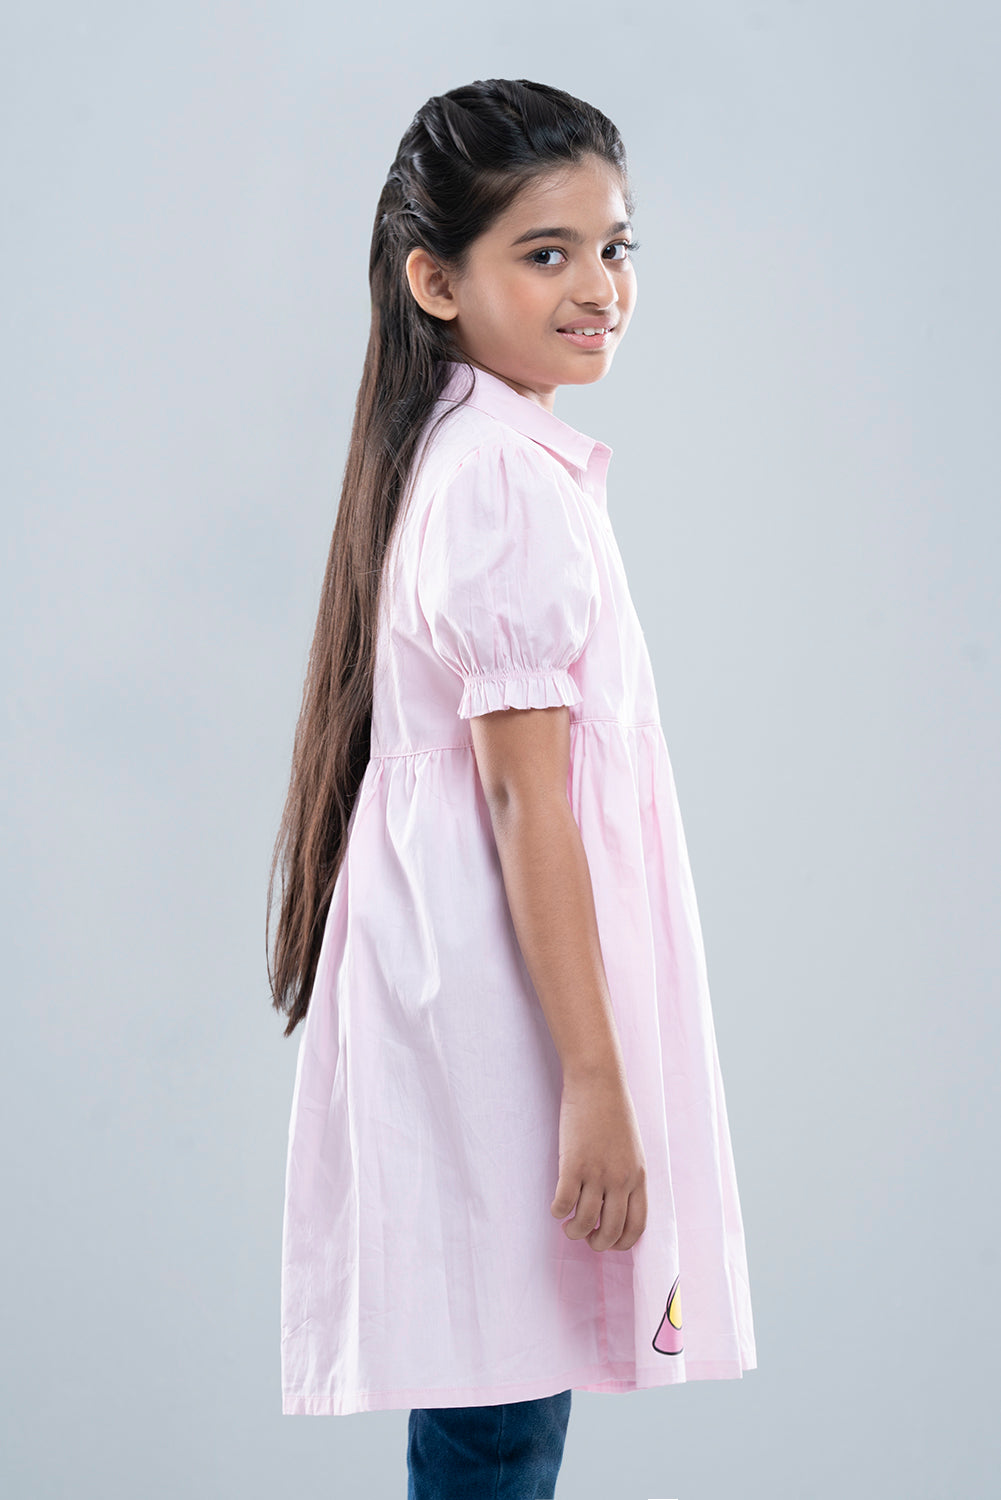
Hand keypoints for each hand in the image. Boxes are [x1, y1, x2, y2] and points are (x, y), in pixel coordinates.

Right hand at [550, 1068, 647, 1251]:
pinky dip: (557, 1211)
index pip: (636, 1226)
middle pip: (611, 1230)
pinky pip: (563, 1202)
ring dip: (573, 1231)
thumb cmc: (613, 1111)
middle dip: (596, 1243)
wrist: (598, 1082)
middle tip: (585, 1236)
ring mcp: (596, 1172)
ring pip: (585, 1221)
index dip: (621, 1242)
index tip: (608, 1242)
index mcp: (638, 1176)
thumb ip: (627, 1175)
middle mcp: (620, 1179)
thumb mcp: (631, 1148)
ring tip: (567, 1225)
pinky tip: (556, 1206)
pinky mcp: (573, 1163)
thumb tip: (614, 1202)